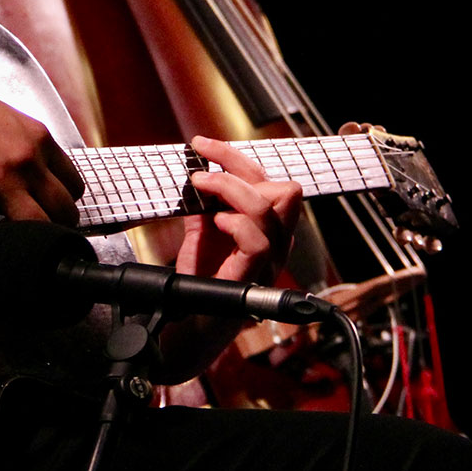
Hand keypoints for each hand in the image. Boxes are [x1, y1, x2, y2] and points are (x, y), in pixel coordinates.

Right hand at [0, 71, 82, 246]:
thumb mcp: (1, 117)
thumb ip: (23, 146)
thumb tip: (33, 174)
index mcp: (37, 138)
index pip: (74, 186)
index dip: (60, 206)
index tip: (45, 215)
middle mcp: (26, 159)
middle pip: (64, 214)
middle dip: (50, 231)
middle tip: (30, 238)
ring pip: (39, 232)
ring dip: (26, 246)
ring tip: (11, 250)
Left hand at [178, 135, 303, 284]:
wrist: (189, 325)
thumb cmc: (197, 283)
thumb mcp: (199, 235)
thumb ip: (202, 209)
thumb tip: (195, 178)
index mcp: (267, 228)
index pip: (267, 181)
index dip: (235, 158)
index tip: (203, 145)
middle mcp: (277, 242)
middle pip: (282, 187)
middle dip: (239, 167)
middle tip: (202, 168)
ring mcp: (271, 260)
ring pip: (271, 207)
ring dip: (230, 189)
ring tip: (202, 190)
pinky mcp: (255, 275)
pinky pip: (258, 240)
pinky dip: (235, 223)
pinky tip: (216, 224)